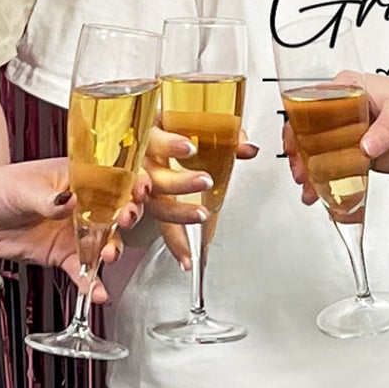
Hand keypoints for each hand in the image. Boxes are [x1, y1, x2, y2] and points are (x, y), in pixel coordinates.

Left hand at [0, 156, 132, 299]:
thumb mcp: (19, 188)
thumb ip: (46, 198)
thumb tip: (67, 200)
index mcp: (78, 177)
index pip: (114, 176)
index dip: (132, 181)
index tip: (140, 190)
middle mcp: (83, 203)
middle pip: (117, 209)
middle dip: (128, 216)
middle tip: (125, 221)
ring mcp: (75, 231)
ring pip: (105, 241)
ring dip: (112, 249)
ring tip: (108, 256)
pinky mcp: (63, 255)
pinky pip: (83, 270)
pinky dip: (92, 282)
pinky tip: (98, 293)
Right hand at [154, 136, 260, 268]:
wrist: (154, 144)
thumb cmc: (174, 134)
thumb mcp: (197, 129)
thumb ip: (223, 137)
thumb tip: (249, 148)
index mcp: (150, 135)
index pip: (154, 139)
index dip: (168, 144)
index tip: (189, 148)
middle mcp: (141, 163)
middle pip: (153, 176)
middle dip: (178, 182)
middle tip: (205, 181)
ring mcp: (140, 188)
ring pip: (153, 205)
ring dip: (176, 214)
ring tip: (200, 216)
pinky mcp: (148, 211)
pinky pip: (156, 229)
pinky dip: (172, 243)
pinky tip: (186, 258)